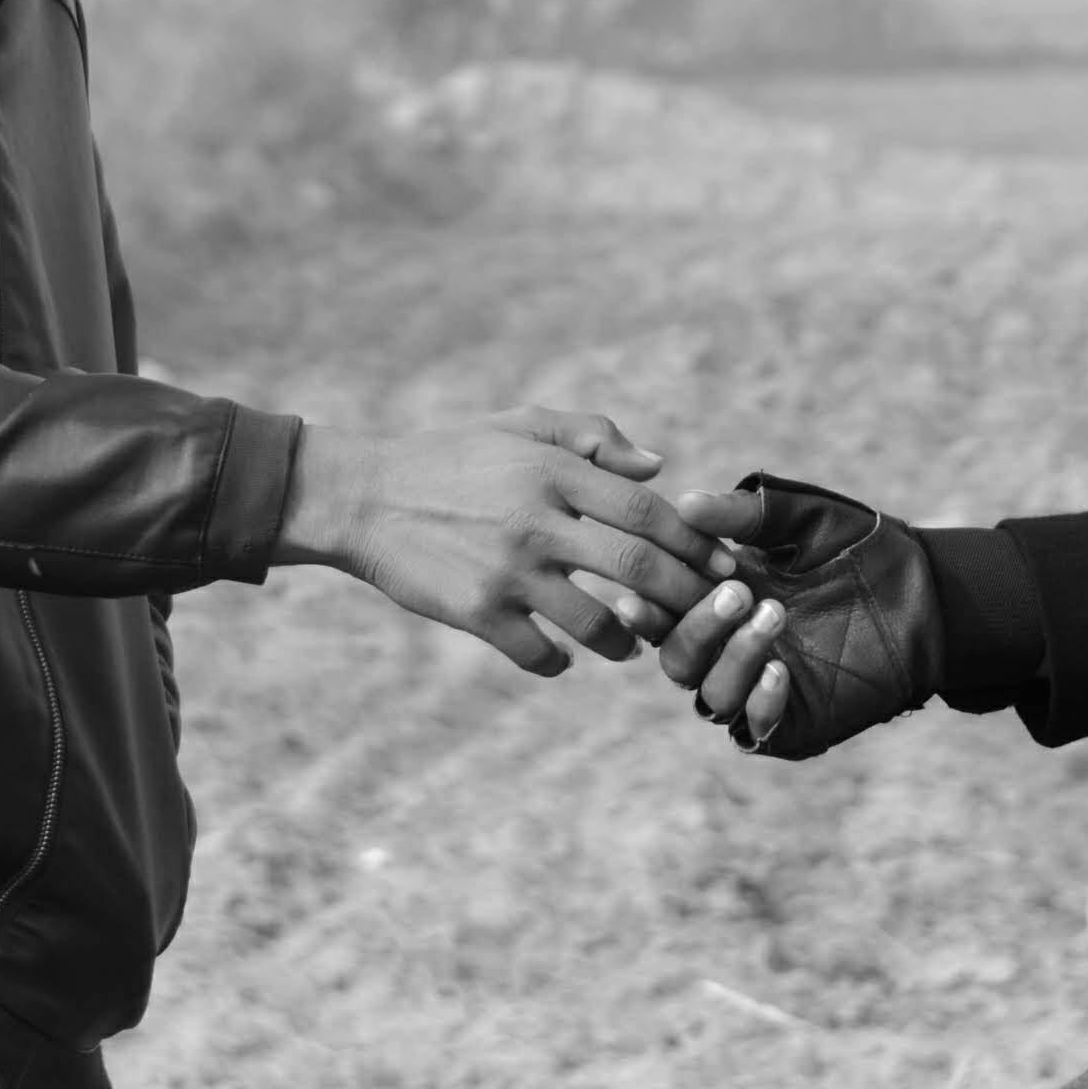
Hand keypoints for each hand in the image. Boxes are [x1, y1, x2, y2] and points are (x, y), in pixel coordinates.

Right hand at [275, 406, 716, 675]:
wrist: (364, 497)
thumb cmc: (451, 457)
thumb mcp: (518, 425)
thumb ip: (591, 437)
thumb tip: (659, 466)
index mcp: (553, 471)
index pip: (645, 509)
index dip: (693, 541)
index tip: (723, 564)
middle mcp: (536, 520)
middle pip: (636, 568)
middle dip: (684, 596)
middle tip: (707, 615)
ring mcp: (506, 570)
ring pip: (596, 622)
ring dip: (625, 639)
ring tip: (632, 642)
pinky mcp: (476, 611)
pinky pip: (538, 653)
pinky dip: (560, 662)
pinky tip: (564, 657)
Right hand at [650, 474, 941, 760]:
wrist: (927, 592)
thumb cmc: (860, 548)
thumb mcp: (801, 520)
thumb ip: (747, 513)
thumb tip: (686, 503)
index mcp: (718, 598)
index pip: (663, 610)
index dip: (648, 604)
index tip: (643, 588)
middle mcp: (730, 647)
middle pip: (677, 657)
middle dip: (697, 626)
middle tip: (739, 592)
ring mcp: (759, 687)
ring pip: (710, 695)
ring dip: (733, 657)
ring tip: (775, 616)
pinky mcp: (793, 722)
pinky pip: (755, 728)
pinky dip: (760, 703)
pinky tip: (782, 671)